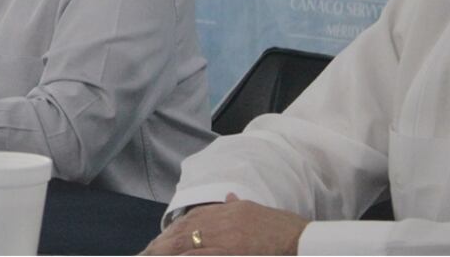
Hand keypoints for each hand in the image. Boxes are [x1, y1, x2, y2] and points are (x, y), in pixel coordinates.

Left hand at [141, 194, 308, 254]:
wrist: (304, 240)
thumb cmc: (284, 230)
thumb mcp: (258, 211)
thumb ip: (239, 206)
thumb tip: (229, 197)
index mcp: (229, 210)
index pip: (192, 219)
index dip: (172, 232)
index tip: (157, 243)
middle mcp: (224, 219)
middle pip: (185, 230)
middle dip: (162, 244)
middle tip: (145, 254)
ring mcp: (227, 235)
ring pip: (188, 242)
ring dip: (168, 251)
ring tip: (150, 256)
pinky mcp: (232, 249)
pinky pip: (204, 253)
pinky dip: (187, 255)